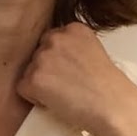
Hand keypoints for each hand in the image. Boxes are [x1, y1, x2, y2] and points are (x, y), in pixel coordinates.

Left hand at [16, 22, 136, 135]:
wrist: (113, 107)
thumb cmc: (110, 90)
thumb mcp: (95, 54)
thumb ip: (74, 50)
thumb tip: (59, 64)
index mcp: (73, 28)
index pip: (51, 41)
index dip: (58, 62)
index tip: (71, 74)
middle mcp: (56, 37)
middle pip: (37, 55)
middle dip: (47, 72)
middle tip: (68, 88)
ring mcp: (43, 57)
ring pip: (29, 72)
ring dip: (41, 86)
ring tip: (65, 96)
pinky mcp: (34, 78)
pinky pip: (23, 89)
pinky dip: (35, 99)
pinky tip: (56, 103)